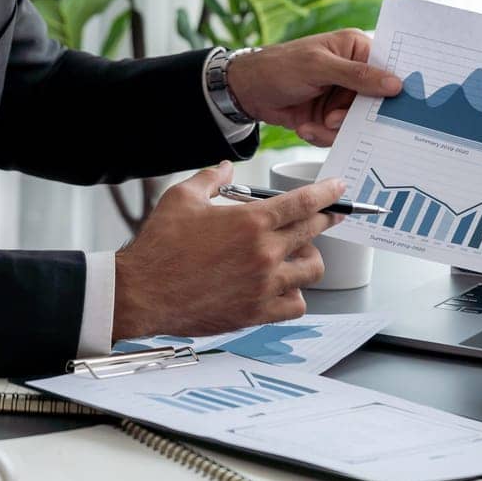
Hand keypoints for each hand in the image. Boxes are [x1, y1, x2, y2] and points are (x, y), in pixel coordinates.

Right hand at [112, 160, 344, 339]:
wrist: (142, 292)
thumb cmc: (160, 246)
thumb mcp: (182, 197)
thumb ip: (212, 178)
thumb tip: (227, 168)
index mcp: (250, 221)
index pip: (304, 202)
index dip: (327, 193)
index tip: (339, 189)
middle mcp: (264, 253)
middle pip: (313, 232)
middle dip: (326, 219)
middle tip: (330, 215)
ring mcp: (264, 285)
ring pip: (312, 270)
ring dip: (309, 258)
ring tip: (297, 253)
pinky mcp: (257, 312)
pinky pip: (297, 305)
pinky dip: (296, 294)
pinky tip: (284, 286)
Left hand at [225, 29, 402, 145]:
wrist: (248, 92)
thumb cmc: (278, 67)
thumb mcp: (318, 67)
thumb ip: (357, 75)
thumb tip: (394, 83)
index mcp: (356, 49)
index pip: (387, 70)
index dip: (391, 90)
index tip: (391, 108)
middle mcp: (354, 72)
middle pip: (374, 103)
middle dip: (352, 116)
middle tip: (332, 118)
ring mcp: (342, 96)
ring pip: (357, 123)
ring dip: (333, 129)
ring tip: (314, 123)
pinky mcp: (331, 116)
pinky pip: (340, 134)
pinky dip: (322, 135)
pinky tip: (306, 126)